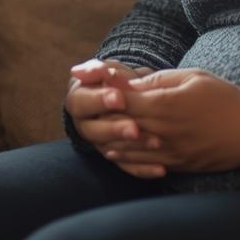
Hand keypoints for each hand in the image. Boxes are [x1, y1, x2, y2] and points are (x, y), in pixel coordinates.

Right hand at [64, 59, 161, 176]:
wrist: (132, 96)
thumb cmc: (121, 78)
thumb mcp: (113, 70)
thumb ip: (100, 70)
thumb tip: (79, 71)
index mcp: (78, 100)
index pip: (80, 102)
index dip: (98, 101)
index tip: (119, 98)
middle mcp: (85, 125)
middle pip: (92, 131)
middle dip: (114, 129)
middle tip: (134, 128)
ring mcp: (100, 143)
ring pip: (110, 151)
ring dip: (132, 148)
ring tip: (156, 142)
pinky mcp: (116, 158)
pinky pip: (127, 167)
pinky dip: (144, 169)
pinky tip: (161, 169)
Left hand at [98, 68, 239, 176]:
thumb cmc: (225, 99)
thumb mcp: (193, 77)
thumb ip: (159, 80)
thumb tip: (130, 82)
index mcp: (165, 105)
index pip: (123, 97)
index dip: (103, 88)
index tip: (88, 79)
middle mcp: (162, 130)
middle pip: (119, 123)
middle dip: (100, 112)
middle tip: (83, 102)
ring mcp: (168, 151)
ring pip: (126, 147)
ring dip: (106, 137)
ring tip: (92, 128)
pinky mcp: (176, 165)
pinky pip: (142, 165)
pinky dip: (124, 157)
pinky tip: (113, 151)